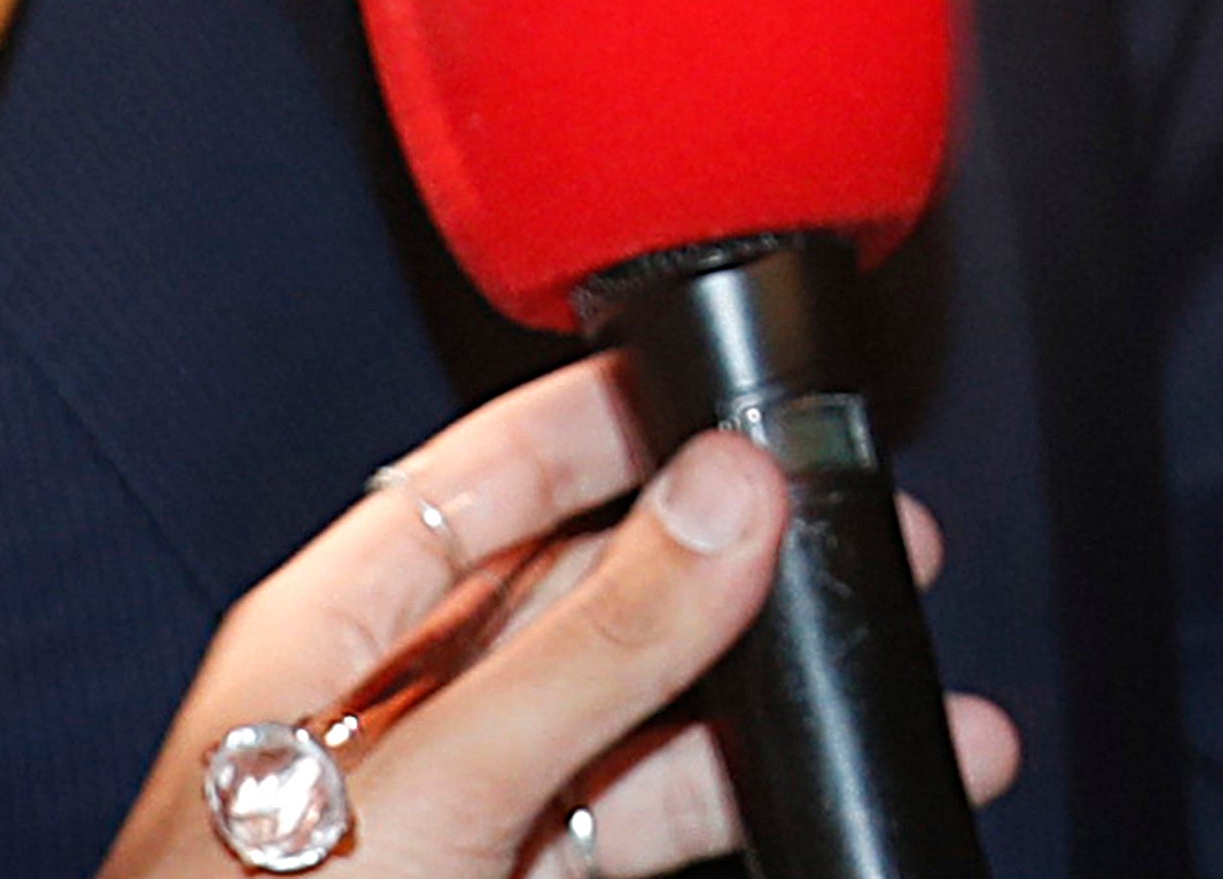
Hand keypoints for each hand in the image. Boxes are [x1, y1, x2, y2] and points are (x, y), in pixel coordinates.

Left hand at [99, 362, 1019, 878]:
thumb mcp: (430, 789)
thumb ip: (584, 649)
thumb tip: (719, 496)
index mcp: (327, 638)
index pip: (472, 481)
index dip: (598, 424)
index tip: (724, 391)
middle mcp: (399, 717)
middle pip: (579, 600)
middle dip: (724, 567)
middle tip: (862, 537)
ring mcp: (459, 823)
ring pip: (633, 729)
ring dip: (764, 707)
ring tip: (895, 691)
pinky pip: (636, 832)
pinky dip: (740, 809)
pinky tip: (823, 798)